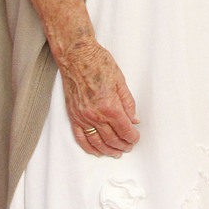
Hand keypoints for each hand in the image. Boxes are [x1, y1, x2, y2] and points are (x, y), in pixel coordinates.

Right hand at [58, 37, 140, 155]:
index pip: (124, 130)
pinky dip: (89, 147)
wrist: (76, 56)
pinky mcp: (73, 116)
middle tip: (129, 147)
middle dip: (122, 145)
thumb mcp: (121, 81)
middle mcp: (95, 114)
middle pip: (112, 138)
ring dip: (108, 150)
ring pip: (97, 142)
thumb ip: (128, 103)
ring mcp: (82, 117)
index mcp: (110, 106)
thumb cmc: (98, 63)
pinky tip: (96, 151)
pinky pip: (80, 137)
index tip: (136, 138)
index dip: (132, 137)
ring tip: (116, 152)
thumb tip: (134, 119)